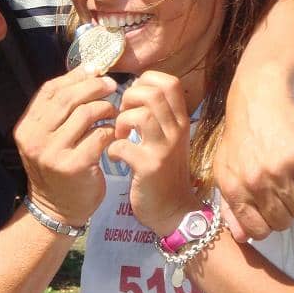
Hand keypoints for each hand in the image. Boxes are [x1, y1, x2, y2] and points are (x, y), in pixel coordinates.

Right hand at [14, 67, 117, 226]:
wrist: (57, 210)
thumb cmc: (58, 169)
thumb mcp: (49, 138)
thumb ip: (60, 111)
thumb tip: (87, 72)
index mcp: (27, 127)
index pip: (50, 90)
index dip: (75, 76)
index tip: (96, 71)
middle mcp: (34, 138)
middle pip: (68, 98)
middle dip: (94, 87)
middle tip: (112, 86)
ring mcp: (51, 153)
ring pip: (85, 114)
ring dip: (105, 108)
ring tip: (114, 111)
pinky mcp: (72, 166)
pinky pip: (98, 136)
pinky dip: (110, 130)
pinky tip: (114, 133)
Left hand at [106, 72, 198, 235]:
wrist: (174, 210)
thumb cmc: (163, 172)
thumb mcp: (167, 139)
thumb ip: (156, 116)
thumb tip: (134, 92)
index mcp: (180, 120)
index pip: (169, 82)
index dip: (145, 82)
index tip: (132, 98)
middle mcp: (176, 130)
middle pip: (153, 93)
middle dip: (129, 98)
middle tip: (122, 116)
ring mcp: (165, 148)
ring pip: (141, 115)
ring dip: (121, 122)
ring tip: (119, 135)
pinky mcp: (150, 167)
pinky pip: (125, 146)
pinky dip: (113, 148)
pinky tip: (115, 156)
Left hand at [214, 68, 293, 240]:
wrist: (257, 98)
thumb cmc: (239, 136)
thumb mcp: (224, 169)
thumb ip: (230, 205)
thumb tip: (243, 238)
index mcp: (234, 188)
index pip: (257, 230)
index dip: (267, 227)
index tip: (269, 214)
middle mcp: (255, 183)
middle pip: (282, 222)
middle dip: (285, 214)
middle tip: (284, 196)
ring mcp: (279, 171)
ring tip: (293, 182)